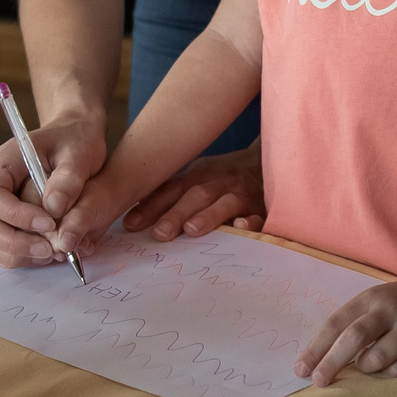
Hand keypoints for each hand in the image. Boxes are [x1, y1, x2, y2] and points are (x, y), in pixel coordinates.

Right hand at [0, 115, 105, 267]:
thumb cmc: (74, 142)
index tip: (49, 223)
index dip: (14, 215)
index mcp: (3, 162)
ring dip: (13, 254)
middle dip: (12, 241)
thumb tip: (53, 209)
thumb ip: (68, 178)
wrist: (74, 142)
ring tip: (51, 253)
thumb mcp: (79, 152)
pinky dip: (17, 258)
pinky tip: (45, 254)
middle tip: (50, 248)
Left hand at [123, 143, 264, 239]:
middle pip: (195, 196)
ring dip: (208, 216)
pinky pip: (258, 215)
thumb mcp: (195, 179)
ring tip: (192, 230)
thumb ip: (167, 197)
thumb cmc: (221, 178)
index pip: (171, 190)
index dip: (151, 206)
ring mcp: (241, 194)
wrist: (267, 162)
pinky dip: (250, 222)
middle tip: (160, 233)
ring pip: (225, 203)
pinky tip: (241, 227)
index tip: (129, 225)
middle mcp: (217, 183)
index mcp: (197, 176)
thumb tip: (128, 221)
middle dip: (176, 214)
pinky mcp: (262, 208)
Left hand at [296, 276, 396, 384]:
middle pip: (354, 338)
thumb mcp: (375, 302)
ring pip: (378, 358)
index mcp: (371, 298)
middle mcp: (391, 310)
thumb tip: (321, 359)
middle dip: (332, 362)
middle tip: (319, 381)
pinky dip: (387, 373)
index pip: (337, 323)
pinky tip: (387, 367)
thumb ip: (352, 324)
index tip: (301, 369)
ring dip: (364, 368)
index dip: (316, 348)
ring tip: (365, 366)